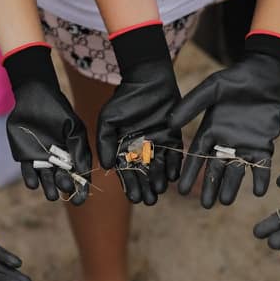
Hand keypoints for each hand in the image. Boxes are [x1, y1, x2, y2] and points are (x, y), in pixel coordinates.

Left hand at [3, 44, 92, 203]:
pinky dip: (30, 178)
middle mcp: (58, 161)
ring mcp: (41, 160)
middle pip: (62, 180)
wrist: (35, 97)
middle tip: (65, 187)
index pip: (79, 176)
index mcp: (73, 155)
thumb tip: (83, 171)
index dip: (81, 189)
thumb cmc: (58, 111)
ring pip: (45, 179)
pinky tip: (33, 184)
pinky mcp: (25, 157)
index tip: (80, 198)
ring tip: (51, 195)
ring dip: (48, 188)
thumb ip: (79, 149)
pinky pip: (28, 171)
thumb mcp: (74, 128)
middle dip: (64, 186)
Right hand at [97, 22, 181, 204]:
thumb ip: (105, 142)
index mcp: (124, 149)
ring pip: (159, 168)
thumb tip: (107, 167)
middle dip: (146, 188)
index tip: (133, 197)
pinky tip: (172, 175)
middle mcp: (141, 151)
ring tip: (159, 190)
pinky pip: (175, 156)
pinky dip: (174, 166)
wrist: (148, 80)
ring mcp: (158, 145)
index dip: (129, 185)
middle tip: (149, 200)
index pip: (127, 172)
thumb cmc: (124, 99)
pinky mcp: (173, 138)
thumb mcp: (108, 120)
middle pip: (144, 175)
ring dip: (159, 180)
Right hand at [171, 32, 279, 207]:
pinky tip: (259, 191)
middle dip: (210, 187)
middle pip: (215, 169)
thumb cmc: (236, 79)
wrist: (265, 74)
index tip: (181, 190)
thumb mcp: (211, 89)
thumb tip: (170, 123)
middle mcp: (225, 142)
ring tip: (225, 202)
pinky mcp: (263, 144)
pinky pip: (261, 165)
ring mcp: (245, 145)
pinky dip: (260, 178)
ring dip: (232, 186)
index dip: (189, 173)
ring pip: (236, 171)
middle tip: (206, 205)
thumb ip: (192, 105)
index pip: (197, 157)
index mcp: (210, 131)